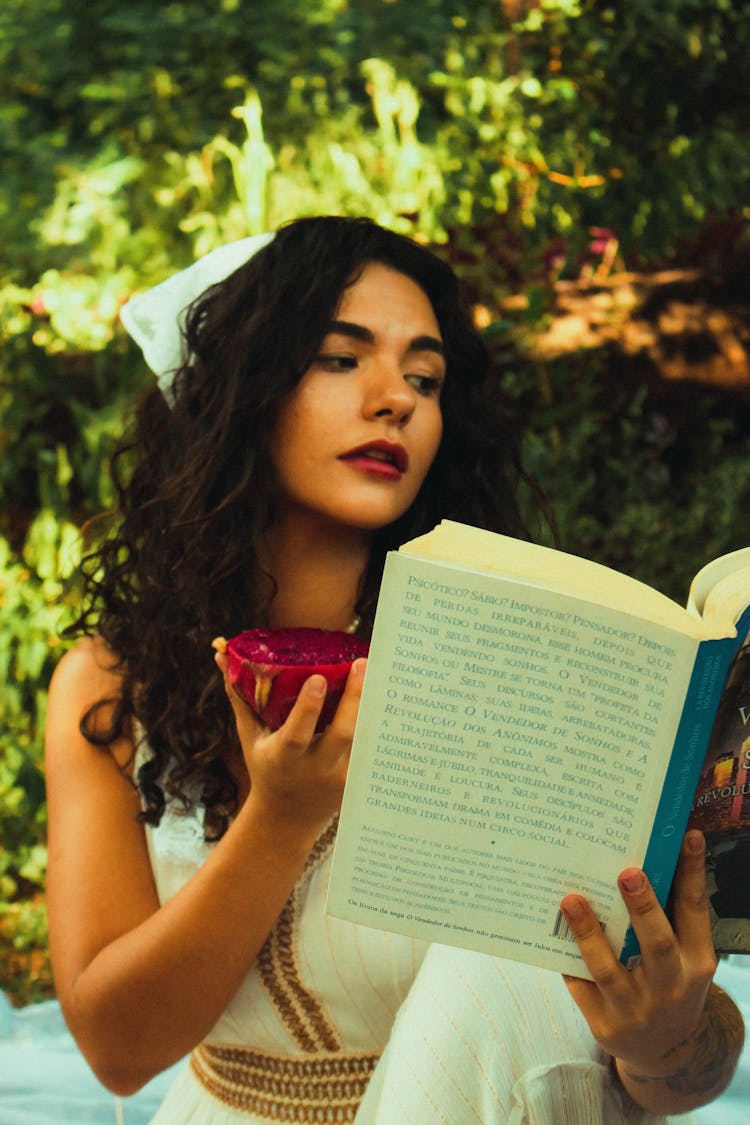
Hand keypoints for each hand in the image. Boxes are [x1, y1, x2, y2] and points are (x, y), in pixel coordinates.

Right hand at [214, 647, 365, 833]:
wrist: (287, 818)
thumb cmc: (265, 766)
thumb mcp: (250, 735)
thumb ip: (239, 695)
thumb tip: (220, 653)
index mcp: (283, 757)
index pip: (297, 734)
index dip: (308, 707)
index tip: (318, 678)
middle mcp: (314, 768)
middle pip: (341, 734)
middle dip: (353, 699)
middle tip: (360, 663)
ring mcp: (339, 776)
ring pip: (362, 739)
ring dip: (371, 705)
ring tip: (378, 670)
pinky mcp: (357, 778)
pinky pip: (370, 745)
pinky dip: (377, 719)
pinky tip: (385, 692)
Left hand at [560, 831, 741, 1112]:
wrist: (665, 1053)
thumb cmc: (671, 984)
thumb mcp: (686, 958)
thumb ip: (670, 918)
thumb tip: (646, 855)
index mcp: (696, 963)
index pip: (696, 912)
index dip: (692, 872)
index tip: (687, 836)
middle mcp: (671, 988)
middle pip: (657, 944)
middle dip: (643, 907)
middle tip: (627, 872)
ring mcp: (637, 1010)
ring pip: (609, 968)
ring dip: (588, 932)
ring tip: (571, 899)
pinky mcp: (605, 1025)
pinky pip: (580, 987)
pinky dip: (567, 959)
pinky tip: (551, 932)